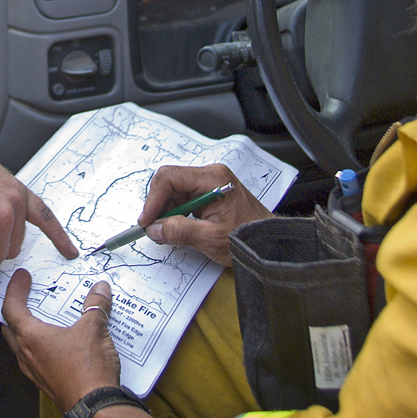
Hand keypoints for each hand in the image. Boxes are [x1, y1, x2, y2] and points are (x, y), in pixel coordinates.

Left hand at [0, 269, 120, 410]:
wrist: (96, 407)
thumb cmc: (88, 370)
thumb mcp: (94, 329)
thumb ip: (95, 305)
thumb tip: (100, 289)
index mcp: (31, 338)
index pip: (11, 308)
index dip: (14, 290)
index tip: (21, 278)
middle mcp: (27, 355)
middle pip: (11, 327)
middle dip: (16, 310)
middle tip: (26, 297)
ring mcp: (35, 371)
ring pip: (22, 345)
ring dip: (29, 330)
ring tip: (45, 318)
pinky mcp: (46, 382)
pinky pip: (36, 359)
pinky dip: (42, 346)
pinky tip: (60, 343)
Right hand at [139, 164, 270, 266]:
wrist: (270, 242)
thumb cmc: (249, 238)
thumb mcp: (212, 238)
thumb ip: (180, 231)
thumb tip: (155, 228)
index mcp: (212, 179)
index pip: (170, 178)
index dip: (153, 200)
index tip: (147, 221)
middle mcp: (210, 175)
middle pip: (170, 182)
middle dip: (158, 206)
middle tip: (154, 229)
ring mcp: (210, 183)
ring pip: (174, 190)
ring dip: (166, 211)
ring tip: (167, 231)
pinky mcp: (209, 192)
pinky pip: (184, 197)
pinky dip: (176, 212)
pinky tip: (178, 227)